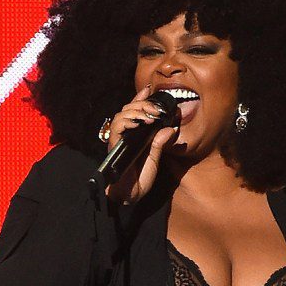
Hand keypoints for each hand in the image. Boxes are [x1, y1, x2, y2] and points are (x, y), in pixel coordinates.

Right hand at [104, 84, 179, 204]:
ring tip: (150, 116)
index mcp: (135, 135)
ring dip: (136, 112)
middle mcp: (125, 135)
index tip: (149, 89)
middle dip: (143, 105)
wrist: (129, 196)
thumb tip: (171, 128)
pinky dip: (127, 122)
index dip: (140, 99)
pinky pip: (117, 127)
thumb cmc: (139, 179)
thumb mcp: (155, 158)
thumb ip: (160, 143)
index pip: (136, 112)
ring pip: (122, 115)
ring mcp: (119, 139)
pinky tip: (139, 123)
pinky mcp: (114, 145)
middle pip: (128, 109)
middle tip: (156, 110)